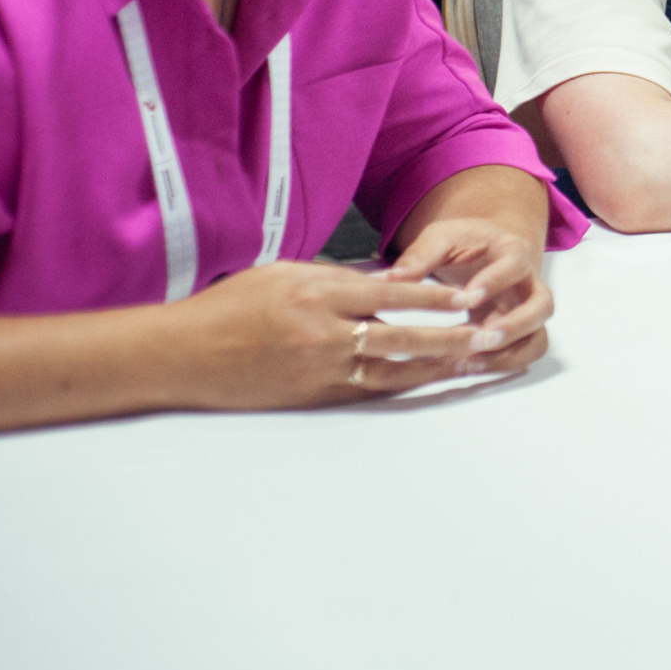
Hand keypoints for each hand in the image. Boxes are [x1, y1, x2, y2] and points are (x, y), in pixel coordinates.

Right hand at [170, 259, 510, 408]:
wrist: (182, 355)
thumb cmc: (229, 306)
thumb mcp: (283, 272)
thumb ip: (335, 278)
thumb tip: (382, 282)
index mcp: (317, 296)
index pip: (391, 294)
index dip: (434, 297)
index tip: (468, 298)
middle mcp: (323, 335)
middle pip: (401, 338)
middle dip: (449, 339)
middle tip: (488, 337)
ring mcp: (317, 371)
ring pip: (390, 371)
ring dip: (434, 368)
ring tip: (470, 363)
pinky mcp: (310, 397)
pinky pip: (366, 391)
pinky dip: (400, 385)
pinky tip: (426, 382)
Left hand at [383, 213, 553, 371]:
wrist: (486, 251)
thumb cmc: (464, 243)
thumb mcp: (441, 238)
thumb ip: (419, 256)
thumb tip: (384, 280)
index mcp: (512, 252)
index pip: (515, 266)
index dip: (495, 282)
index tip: (467, 298)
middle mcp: (528, 283)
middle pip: (542, 306)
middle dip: (516, 324)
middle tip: (484, 336)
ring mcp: (526, 311)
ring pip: (538, 335)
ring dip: (511, 352)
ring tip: (474, 362)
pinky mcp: (519, 332)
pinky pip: (525, 352)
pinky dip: (506, 363)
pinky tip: (472, 367)